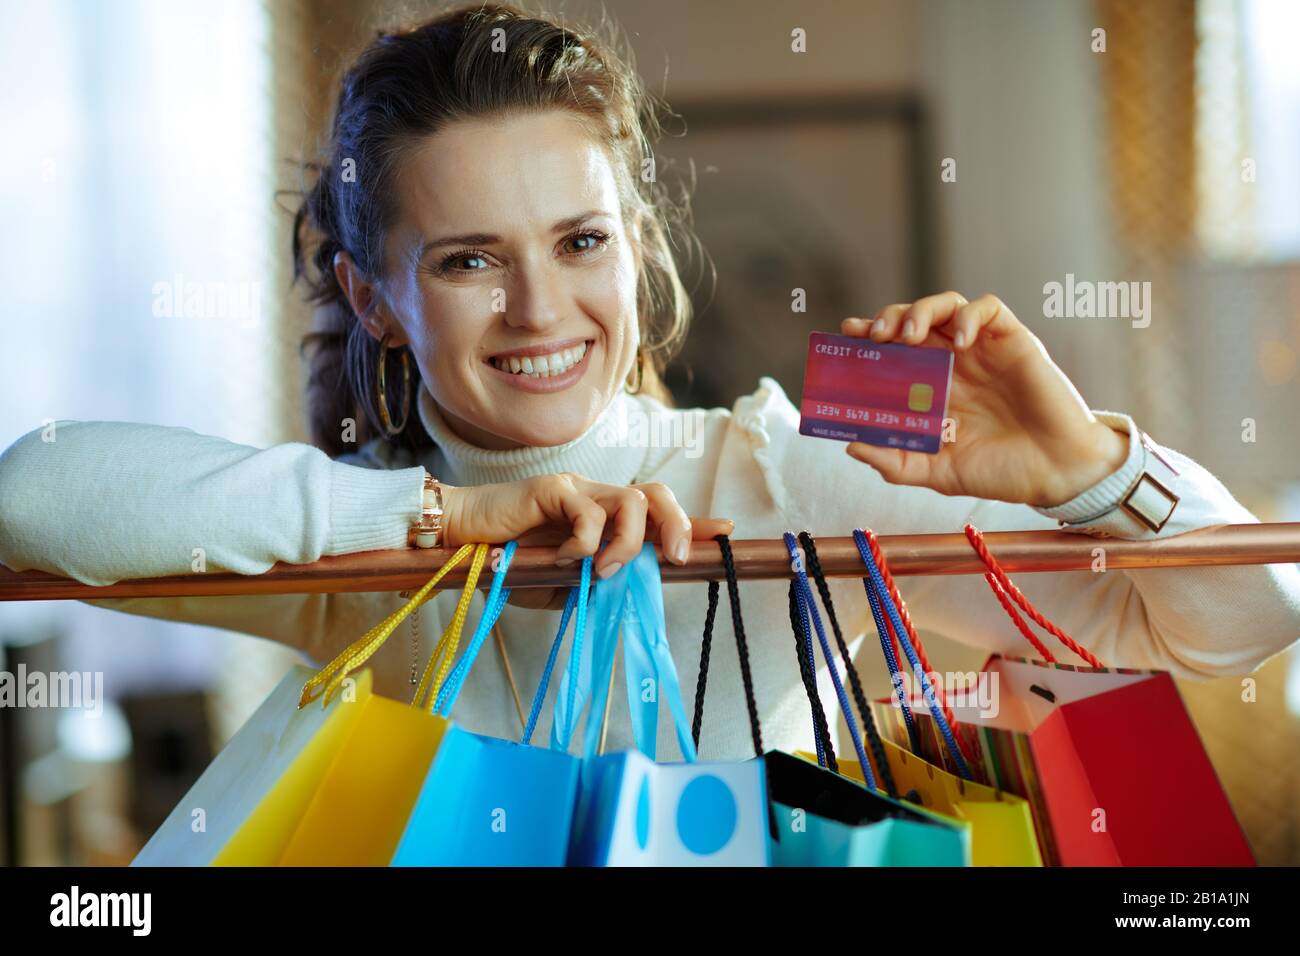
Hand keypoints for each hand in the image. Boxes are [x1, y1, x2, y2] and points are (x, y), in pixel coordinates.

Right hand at [439, 473, 734, 609]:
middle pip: (657, 494)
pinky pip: (589, 512)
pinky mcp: (553, 488)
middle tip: (674, 560)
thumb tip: (633, 588)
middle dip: (679, 525)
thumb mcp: (562, 585)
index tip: (727, 532)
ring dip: (628, 544)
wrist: (459, 543)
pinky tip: (564, 558)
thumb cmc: (508, 564)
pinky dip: (585, 542)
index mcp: (604, 521)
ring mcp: (577, 490)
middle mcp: (597, 499)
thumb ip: (596, 583)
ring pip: (632, 501)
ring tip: (602, 571)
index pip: (658, 514)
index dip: (694, 522)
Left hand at [840, 292, 1128, 507]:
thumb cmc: (999, 471)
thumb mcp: (937, 472)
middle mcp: (953, 363)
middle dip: (888, 318)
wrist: (1056, 473)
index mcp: (931, 388)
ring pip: (945, 306)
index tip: (845, 338)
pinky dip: (968, 316)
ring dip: (921, 310)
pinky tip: (960, 341)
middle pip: (913, 321)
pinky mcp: (1014, 340)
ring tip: (909, 334)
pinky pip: (988, 308)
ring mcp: (982, 349)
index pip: (892, 351)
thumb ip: (896, 462)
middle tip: (874, 336)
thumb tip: (851, 445)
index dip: (867, 338)